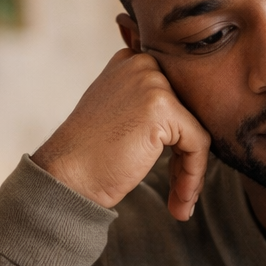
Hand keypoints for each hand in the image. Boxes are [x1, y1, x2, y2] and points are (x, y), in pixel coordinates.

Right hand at [31, 48, 210, 216]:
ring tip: (180, 203)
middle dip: (187, 158)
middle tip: (179, 192)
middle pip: (189, 116)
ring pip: (196, 132)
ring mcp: (152, 82)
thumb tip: (193, 124)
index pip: (178, 101)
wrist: (67, 175)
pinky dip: (193, 175)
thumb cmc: (90, 155)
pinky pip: (198, 144)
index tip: (173, 173)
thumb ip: (149, 108)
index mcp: (132, 62)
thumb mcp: (119, 114)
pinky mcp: (162, 106)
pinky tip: (180, 200)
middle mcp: (143, 64)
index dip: (178, 141)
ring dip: (191, 172)